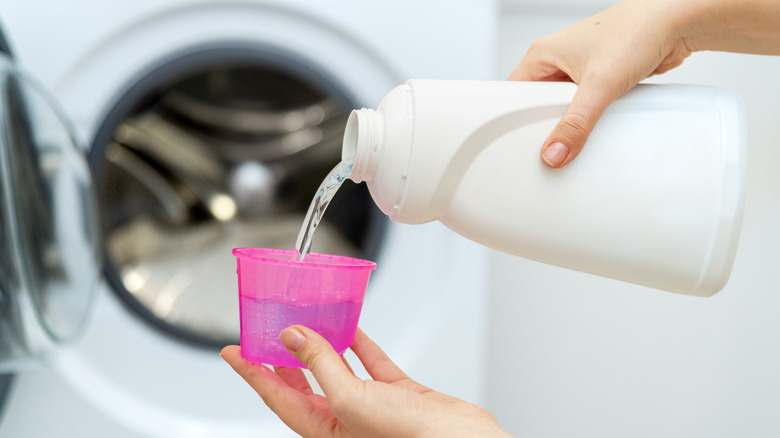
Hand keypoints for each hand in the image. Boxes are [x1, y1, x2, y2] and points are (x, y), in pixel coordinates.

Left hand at [221, 326, 511, 437]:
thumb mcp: (350, 399)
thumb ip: (320, 365)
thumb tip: (293, 337)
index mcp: (324, 429)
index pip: (277, 396)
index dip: (252, 372)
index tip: (233, 352)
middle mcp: (343, 417)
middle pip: (302, 383)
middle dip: (282, 358)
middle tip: (264, 334)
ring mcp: (370, 404)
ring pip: (337, 368)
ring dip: (321, 343)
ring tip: (304, 320)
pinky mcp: (396, 392)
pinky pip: (370, 362)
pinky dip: (359, 342)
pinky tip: (351, 326)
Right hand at [509, 0, 691, 167]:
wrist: (677, 22)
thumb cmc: (637, 30)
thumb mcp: (599, 84)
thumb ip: (576, 124)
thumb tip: (556, 151)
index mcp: (543, 53)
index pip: (514, 93)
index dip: (514, 120)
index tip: (521, 142)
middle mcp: (559, 60)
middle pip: (538, 104)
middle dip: (547, 124)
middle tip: (553, 140)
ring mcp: (580, 69)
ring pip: (563, 106)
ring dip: (572, 120)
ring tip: (578, 130)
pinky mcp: (601, 78)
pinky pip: (585, 106)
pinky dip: (591, 117)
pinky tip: (597, 123)